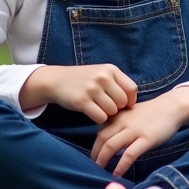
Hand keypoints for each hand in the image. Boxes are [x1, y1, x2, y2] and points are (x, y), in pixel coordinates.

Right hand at [20, 64, 137, 123]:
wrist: (56, 80)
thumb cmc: (83, 80)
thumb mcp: (101, 73)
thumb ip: (117, 83)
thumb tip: (132, 103)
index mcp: (110, 69)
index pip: (132, 89)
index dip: (130, 100)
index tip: (123, 105)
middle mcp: (102, 77)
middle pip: (123, 102)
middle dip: (117, 108)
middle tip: (107, 107)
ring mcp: (92, 89)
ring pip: (112, 111)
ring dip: (107, 114)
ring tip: (98, 108)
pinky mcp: (82, 101)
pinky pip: (100, 118)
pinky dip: (98, 119)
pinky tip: (92, 113)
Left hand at [92, 86, 188, 175]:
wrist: (173, 107)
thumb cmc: (152, 112)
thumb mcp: (132, 112)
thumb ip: (119, 122)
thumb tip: (108, 138)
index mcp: (119, 116)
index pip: (100, 130)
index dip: (95, 145)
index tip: (95, 156)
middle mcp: (123, 122)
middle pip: (102, 139)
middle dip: (95, 154)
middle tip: (94, 166)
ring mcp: (134, 131)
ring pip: (111, 146)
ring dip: (103, 160)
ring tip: (100, 170)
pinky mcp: (146, 139)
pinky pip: (129, 154)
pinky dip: (121, 165)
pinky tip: (117, 173)